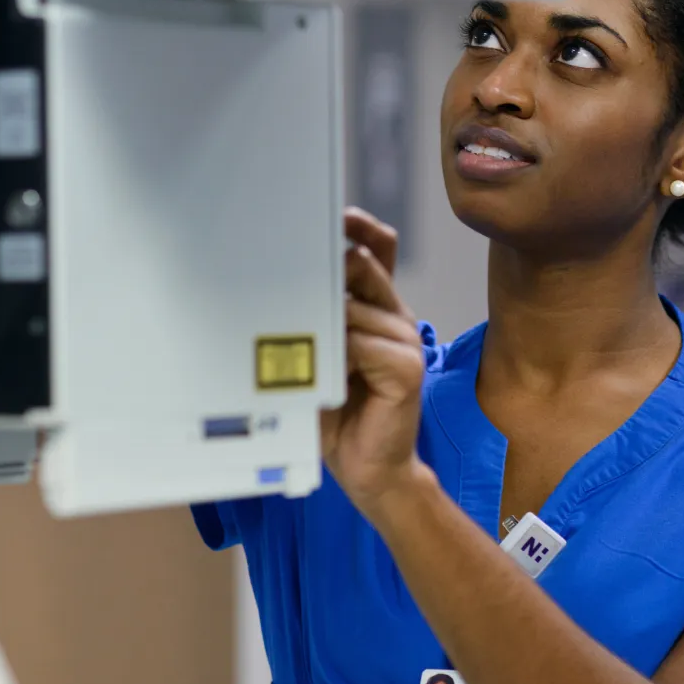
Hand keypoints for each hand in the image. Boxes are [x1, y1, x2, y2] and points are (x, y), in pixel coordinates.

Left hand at [321, 208, 428, 513]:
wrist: (368, 468)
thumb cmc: (336, 414)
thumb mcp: (316, 358)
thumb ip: (311, 322)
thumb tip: (276, 285)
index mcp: (377, 307)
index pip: (378, 245)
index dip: (357, 224)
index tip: (328, 215)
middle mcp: (396, 315)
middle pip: (363, 265)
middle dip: (326, 275)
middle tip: (294, 299)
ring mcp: (406, 339)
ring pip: (356, 307)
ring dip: (325, 332)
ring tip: (310, 363)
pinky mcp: (408, 368)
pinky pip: (363, 343)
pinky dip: (340, 359)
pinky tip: (330, 379)